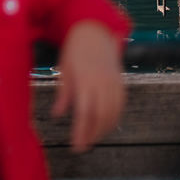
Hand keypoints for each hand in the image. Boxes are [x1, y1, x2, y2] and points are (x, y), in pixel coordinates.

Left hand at [52, 21, 125, 152]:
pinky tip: (105, 126)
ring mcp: (114, 84)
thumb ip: (63, 93)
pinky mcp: (121, 83)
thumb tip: (57, 114)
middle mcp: (102, 84)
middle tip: (82, 147)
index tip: (75, 146)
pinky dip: (114, 118)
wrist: (96, 32)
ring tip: (91, 139)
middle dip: (92, 135)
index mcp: (85, 80)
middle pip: (100, 117)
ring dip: (103, 129)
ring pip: (113, 113)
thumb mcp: (64, 69)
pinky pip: (120, 106)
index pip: (84, 113)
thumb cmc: (75, 51)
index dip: (81, 132)